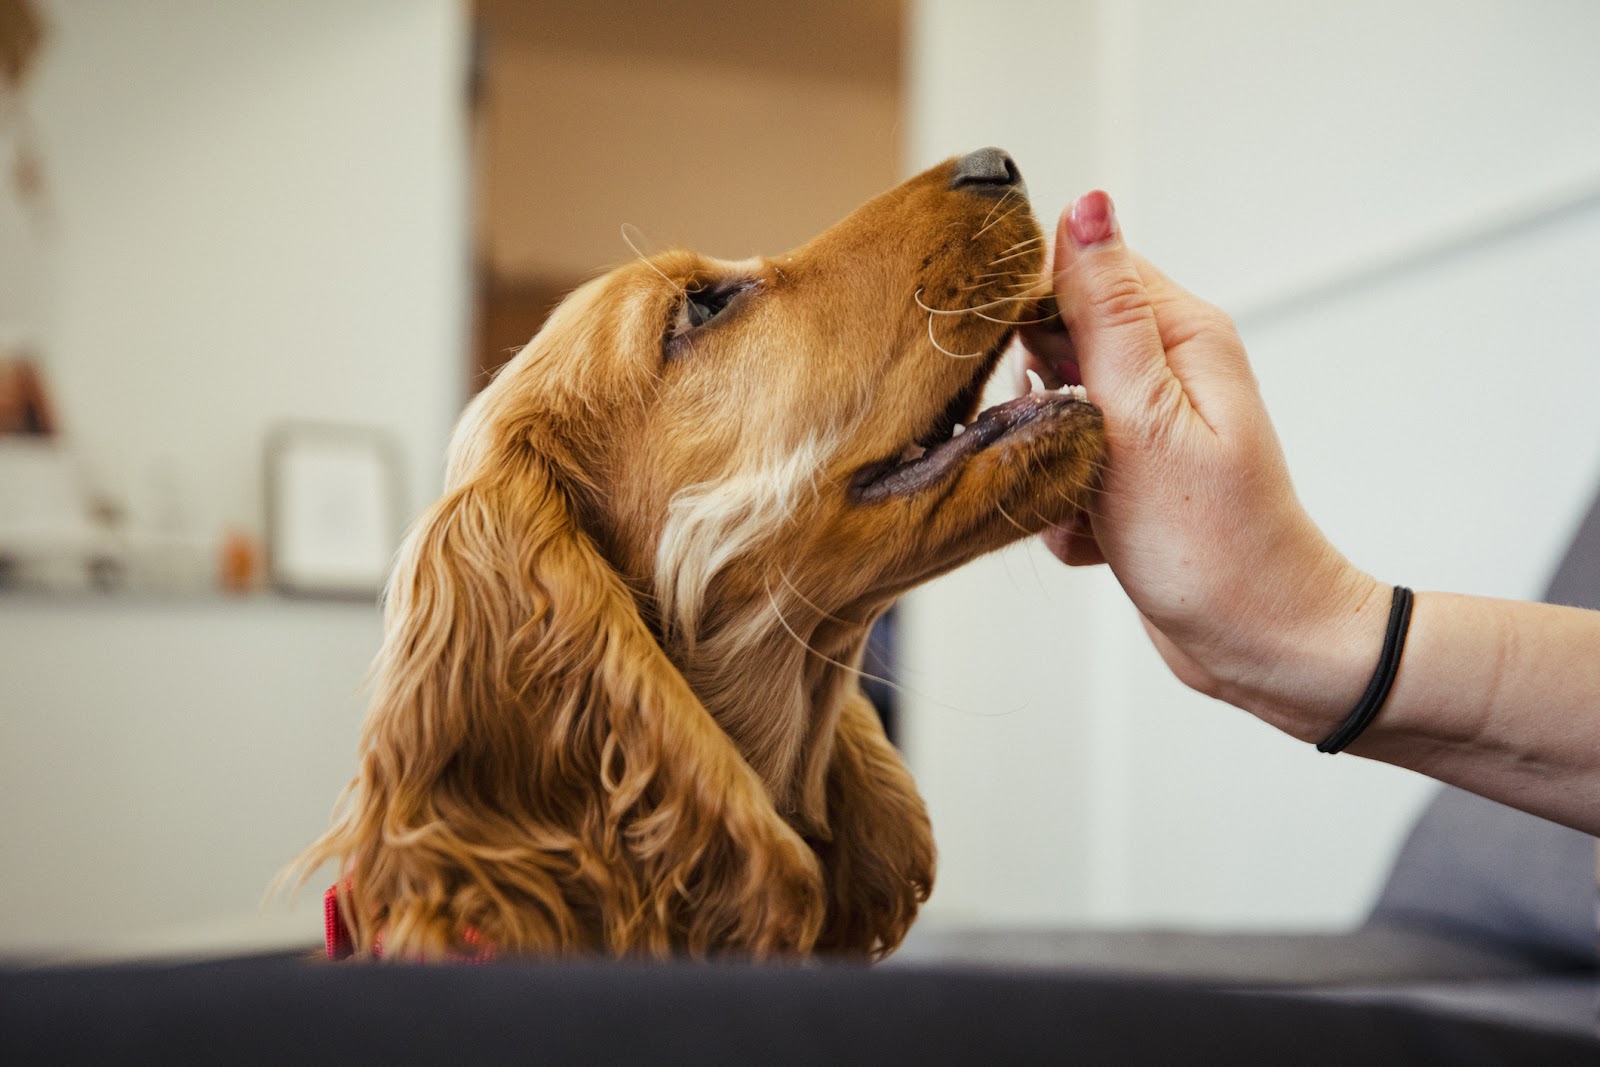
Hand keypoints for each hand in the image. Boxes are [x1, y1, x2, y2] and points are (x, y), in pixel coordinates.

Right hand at [1022, 192, 1385, 738]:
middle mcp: (1167, 370)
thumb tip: (1086, 203)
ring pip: (1048, 413)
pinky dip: (1064, 506)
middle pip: (1055, 343)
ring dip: (1045, 461)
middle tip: (1059, 450)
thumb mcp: (1142, 419)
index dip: (1029, 311)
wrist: (1259, 646)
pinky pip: (1064, 469)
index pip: (1079, 268)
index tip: (1020, 372)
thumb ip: (1104, 313)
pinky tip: (1095, 536)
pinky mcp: (1132, 475)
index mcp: (1180, 334)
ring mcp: (1149, 426)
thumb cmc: (1211, 543)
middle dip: (1033, 400)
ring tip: (1081, 501)